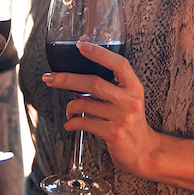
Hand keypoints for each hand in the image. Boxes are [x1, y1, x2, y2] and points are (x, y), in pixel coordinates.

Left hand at [41, 41, 163, 178]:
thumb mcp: (128, 96)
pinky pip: (84, 123)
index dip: (99, 53)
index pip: (118, 63)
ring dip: (70, 106)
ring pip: (85, 104)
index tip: (81, 44)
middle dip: (67, 79)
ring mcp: (122, 118)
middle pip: (94, 83)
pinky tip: (70, 123)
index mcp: (134, 86)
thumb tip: (84, 52)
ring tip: (69, 109)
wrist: (143, 150)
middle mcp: (130, 100)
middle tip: (50, 78)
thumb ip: (112, 80)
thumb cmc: (130, 118)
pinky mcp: (113, 134)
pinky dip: (72, 122)